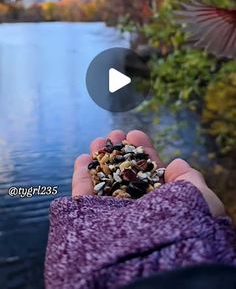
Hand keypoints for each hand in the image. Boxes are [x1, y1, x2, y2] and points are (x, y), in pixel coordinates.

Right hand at [72, 129, 224, 216]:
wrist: (152, 262)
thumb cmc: (182, 227)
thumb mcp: (200, 198)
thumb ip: (190, 180)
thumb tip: (177, 164)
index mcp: (162, 206)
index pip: (151, 175)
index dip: (144, 153)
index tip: (136, 134)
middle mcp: (137, 212)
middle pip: (126, 176)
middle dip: (120, 153)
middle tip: (115, 133)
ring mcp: (113, 216)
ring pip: (103, 183)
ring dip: (100, 160)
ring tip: (99, 140)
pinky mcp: (90, 221)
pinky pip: (83, 196)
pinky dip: (81, 176)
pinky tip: (83, 158)